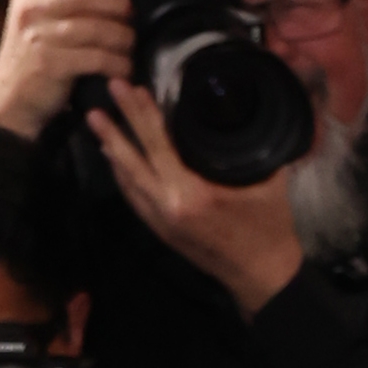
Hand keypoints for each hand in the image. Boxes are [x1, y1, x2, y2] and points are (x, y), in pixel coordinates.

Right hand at [0, 0, 133, 135]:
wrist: (10, 98)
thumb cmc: (35, 54)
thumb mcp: (39, 17)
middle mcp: (30, 7)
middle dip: (116, 2)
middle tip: (131, 14)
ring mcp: (38, 36)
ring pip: (94, 28)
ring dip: (122, 37)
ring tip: (131, 45)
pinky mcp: (50, 64)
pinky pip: (95, 58)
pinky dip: (117, 63)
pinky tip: (124, 68)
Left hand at [83, 79, 303, 317]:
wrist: (264, 278)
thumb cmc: (270, 230)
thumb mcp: (267, 183)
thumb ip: (250, 149)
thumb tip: (242, 115)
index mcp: (191, 194)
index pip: (158, 146)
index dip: (142, 116)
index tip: (129, 89)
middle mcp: (168, 207)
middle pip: (133, 162)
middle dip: (114, 130)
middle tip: (97, 103)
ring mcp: (161, 221)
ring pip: (127, 180)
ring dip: (112, 150)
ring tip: (98, 124)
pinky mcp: (162, 231)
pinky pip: (134, 197)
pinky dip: (122, 175)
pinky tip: (115, 159)